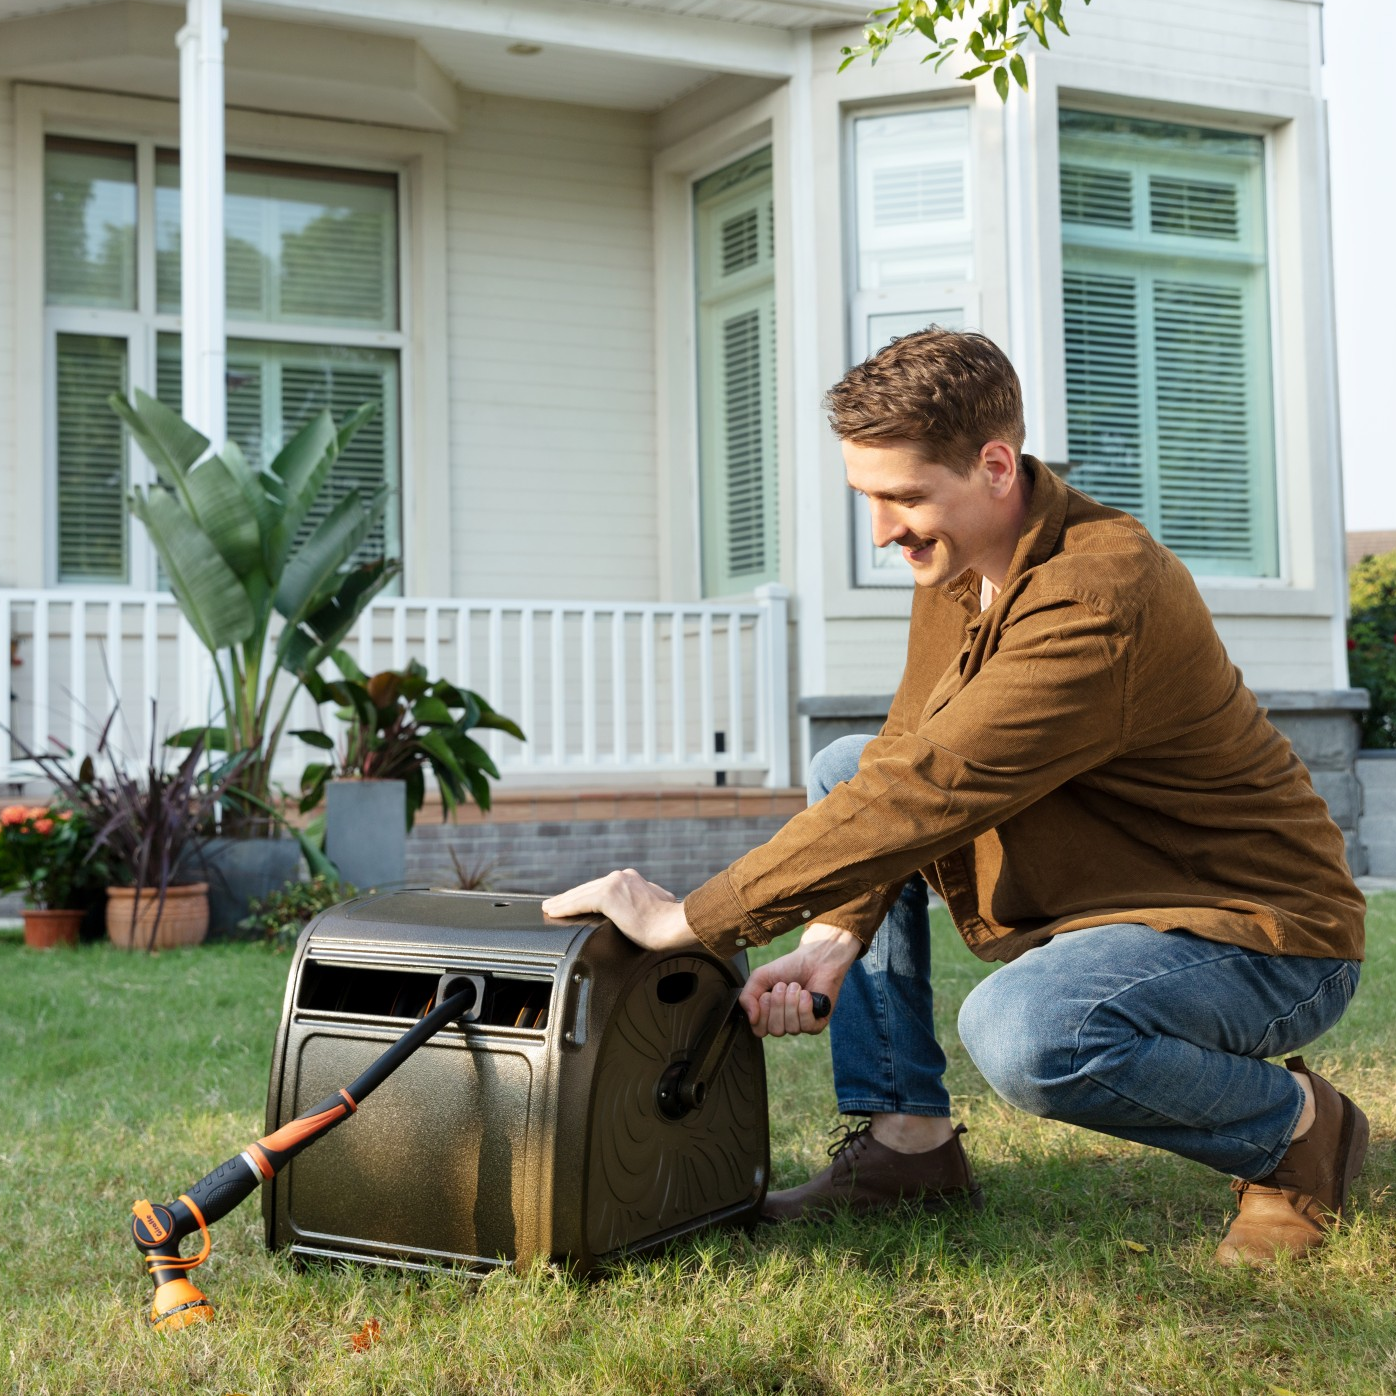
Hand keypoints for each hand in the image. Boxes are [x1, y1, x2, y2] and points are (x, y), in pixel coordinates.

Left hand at [541, 868, 696, 951]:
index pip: (602, 886)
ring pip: (581, 894)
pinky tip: (553, 911)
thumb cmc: (669, 924)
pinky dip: (565, 907)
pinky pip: (579, 902)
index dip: (586, 894)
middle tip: (554, 904)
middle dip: (570, 897)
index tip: (576, 901)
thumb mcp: (657, 906)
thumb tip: (647, 911)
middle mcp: (622, 877)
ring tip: (549, 908)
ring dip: (562, 902)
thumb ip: (646, 902)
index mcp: (632, 879)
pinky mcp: (608, 895)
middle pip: (588, 888)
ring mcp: (614, 884)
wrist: (674, 925)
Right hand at [739, 923, 861, 1037]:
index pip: (759, 1030)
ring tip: (796, 986)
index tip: (766, 993)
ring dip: (792, 1001)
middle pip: (775, 1030)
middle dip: (778, 1004)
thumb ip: (747, 996)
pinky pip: (806, 1025)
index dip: (762, 1012)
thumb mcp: (760, 977)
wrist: (814, 959)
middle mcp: (783, 1023)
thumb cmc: (788, 968)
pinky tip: (807, 994)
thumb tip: (751, 1018)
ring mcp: (800, 1025)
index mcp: (768, 1015)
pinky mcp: (816, 1024)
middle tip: (783, 986)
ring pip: (791, 1028)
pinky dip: (805, 1006)